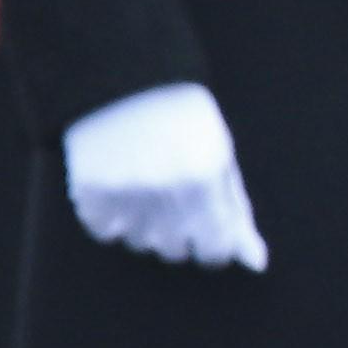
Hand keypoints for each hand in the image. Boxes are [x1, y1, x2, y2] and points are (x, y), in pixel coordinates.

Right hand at [61, 80, 267, 271]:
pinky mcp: (91, 190)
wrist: (127, 84)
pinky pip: (103, 231)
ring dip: (145, 229)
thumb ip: (238, 213)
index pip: (215, 249)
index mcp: (208, 180)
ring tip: (147, 193)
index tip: (207, 237)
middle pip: (175, 251)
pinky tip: (120, 192)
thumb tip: (257, 263)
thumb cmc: (184, 123)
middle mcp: (168, 190)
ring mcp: (126, 191)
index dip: (213, 247)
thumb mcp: (221, 159)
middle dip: (179, 236)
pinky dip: (110, 219)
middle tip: (175, 204)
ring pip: (140, 244)